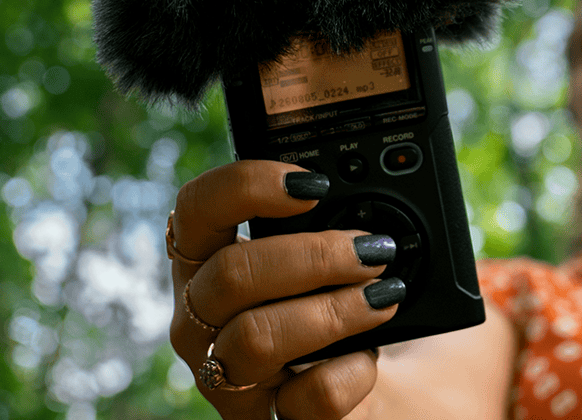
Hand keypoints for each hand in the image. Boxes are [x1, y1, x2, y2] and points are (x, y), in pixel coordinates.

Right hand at [167, 160, 404, 418]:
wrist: (373, 392)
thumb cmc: (343, 304)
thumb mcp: (330, 257)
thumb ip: (339, 222)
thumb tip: (380, 208)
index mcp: (208, 261)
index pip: (196, 208)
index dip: (247, 186)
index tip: (313, 185)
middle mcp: (202, 319)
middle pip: (230, 274)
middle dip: (314, 255)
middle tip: (372, 250)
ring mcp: (228, 377)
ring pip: (257, 338)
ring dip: (334, 310)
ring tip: (385, 296)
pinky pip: (305, 400)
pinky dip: (350, 372)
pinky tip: (370, 357)